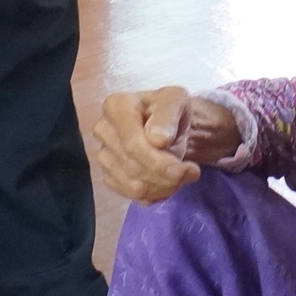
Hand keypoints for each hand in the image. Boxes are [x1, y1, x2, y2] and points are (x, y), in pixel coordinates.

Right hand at [87, 87, 240, 202]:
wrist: (166, 123)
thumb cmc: (169, 108)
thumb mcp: (176, 100)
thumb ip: (167, 116)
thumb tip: (157, 140)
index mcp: (116, 106)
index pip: (132, 144)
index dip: (156, 162)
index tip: (182, 169)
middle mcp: (103, 130)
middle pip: (133, 167)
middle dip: (165, 176)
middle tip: (192, 173)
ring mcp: (103, 155)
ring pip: (133, 185)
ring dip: (163, 187)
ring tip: (183, 175)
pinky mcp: (109, 175)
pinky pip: (131, 195)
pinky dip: (155, 194)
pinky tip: (169, 183)